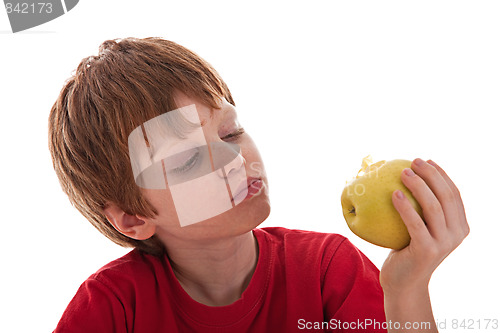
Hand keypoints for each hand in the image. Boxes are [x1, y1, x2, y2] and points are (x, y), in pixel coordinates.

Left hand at [380, 158, 468, 292]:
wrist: (403, 283)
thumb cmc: (407, 250)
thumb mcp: (422, 228)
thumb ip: (424, 209)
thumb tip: (410, 175)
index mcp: (460, 227)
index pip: (454, 194)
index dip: (442, 174)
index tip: (426, 160)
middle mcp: (456, 235)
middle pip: (446, 196)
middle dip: (431, 174)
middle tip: (413, 161)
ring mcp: (443, 243)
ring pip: (433, 207)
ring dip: (418, 185)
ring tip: (402, 172)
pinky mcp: (426, 250)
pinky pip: (415, 223)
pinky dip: (404, 206)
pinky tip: (393, 193)